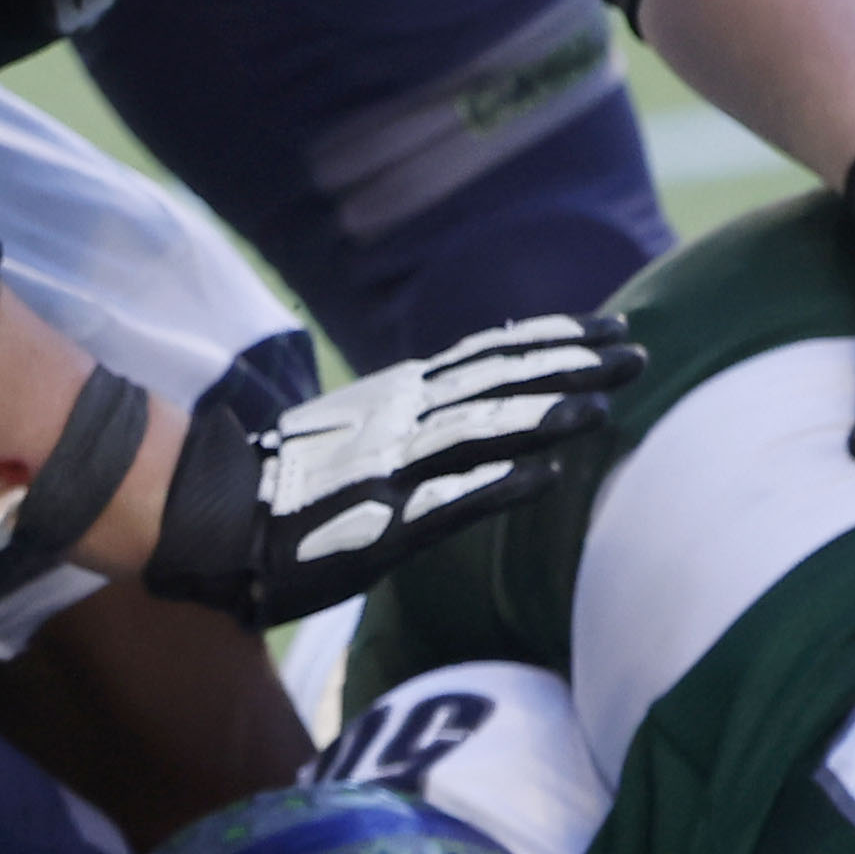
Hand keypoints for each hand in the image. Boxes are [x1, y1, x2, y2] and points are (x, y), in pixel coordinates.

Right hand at [144, 315, 643, 622]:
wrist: (217, 515)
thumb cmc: (294, 479)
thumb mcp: (361, 422)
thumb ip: (419, 406)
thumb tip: (479, 390)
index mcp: (401, 396)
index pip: (488, 357)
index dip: (551, 341)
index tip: (609, 327)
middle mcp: (403, 422)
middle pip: (498, 386)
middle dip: (570, 369)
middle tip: (637, 353)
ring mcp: (393, 471)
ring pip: (479, 436)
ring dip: (542, 419)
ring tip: (601, 406)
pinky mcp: (382, 526)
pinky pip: (448, 504)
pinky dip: (498, 488)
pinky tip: (546, 479)